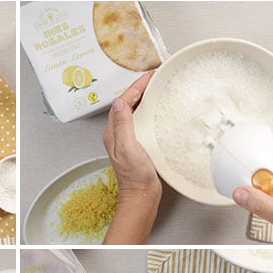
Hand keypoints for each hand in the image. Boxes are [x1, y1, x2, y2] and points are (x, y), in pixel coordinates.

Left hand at [102, 72, 161, 243]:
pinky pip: (142, 121)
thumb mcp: (128, 148)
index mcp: (114, 132)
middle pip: (127, 104)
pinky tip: (158, 111)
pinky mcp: (138, 145)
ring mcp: (128, 139)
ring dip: (144, 98)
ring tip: (156, 88)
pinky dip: (150, 111)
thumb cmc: (135, 177)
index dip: (136, 87)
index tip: (148, 76)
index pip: (123, 102)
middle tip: (153, 78)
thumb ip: (123, 125)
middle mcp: (119, 134)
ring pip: (135, 111)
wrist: (141, 196)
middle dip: (139, 89)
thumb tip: (119, 103)